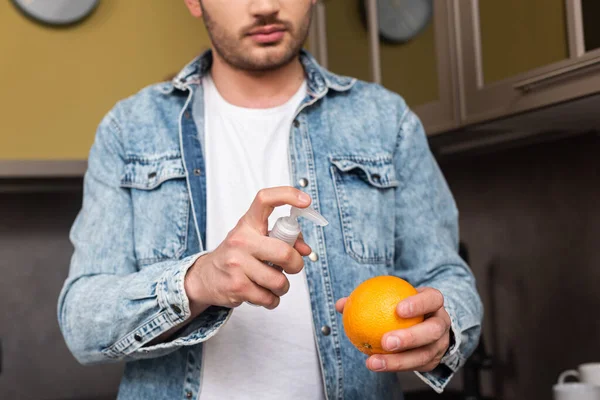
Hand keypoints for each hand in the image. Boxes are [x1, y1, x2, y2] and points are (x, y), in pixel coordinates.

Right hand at [185, 187, 312, 313]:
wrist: (205, 277)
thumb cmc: (237, 256)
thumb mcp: (255, 240)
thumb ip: (283, 239)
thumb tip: (305, 250)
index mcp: (248, 224)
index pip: (265, 199)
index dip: (288, 195)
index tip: (305, 200)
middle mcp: (241, 241)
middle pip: (284, 252)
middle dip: (296, 265)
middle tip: (293, 267)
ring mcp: (237, 264)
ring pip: (278, 281)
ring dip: (282, 287)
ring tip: (273, 283)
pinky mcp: (236, 287)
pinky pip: (269, 298)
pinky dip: (272, 300)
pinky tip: (263, 293)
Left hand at [336, 287, 450, 372]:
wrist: (424, 320)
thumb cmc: (402, 304)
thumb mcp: (391, 296)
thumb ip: (366, 298)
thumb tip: (341, 304)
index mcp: (434, 302)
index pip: (432, 299)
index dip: (418, 304)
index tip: (398, 309)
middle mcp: (442, 323)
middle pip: (432, 331)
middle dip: (411, 337)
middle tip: (385, 341)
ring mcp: (440, 344)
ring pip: (424, 355)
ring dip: (398, 361)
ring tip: (373, 361)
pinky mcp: (433, 361)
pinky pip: (415, 367)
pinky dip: (395, 366)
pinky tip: (375, 364)